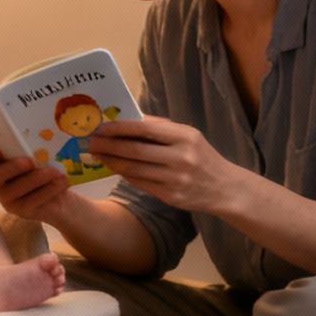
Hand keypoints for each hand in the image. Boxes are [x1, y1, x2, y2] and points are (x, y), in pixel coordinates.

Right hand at [0, 141, 72, 223]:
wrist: (59, 198)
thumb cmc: (41, 170)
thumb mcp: (33, 155)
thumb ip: (21, 146)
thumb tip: (12, 133)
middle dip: (11, 168)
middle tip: (30, 161)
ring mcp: (5, 200)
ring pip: (16, 190)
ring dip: (36, 179)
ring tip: (55, 172)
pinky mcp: (20, 212)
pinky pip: (32, 201)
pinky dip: (48, 190)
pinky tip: (61, 182)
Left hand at [83, 116, 230, 211]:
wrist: (224, 188)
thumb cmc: (202, 157)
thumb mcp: (189, 136)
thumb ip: (161, 128)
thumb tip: (128, 119)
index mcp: (185, 137)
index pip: (145, 128)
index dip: (120, 127)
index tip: (101, 126)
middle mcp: (180, 157)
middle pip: (135, 150)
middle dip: (109, 146)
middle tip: (91, 141)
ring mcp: (175, 179)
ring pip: (134, 169)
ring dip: (112, 161)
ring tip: (98, 155)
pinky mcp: (170, 196)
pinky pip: (140, 183)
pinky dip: (124, 174)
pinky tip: (114, 168)